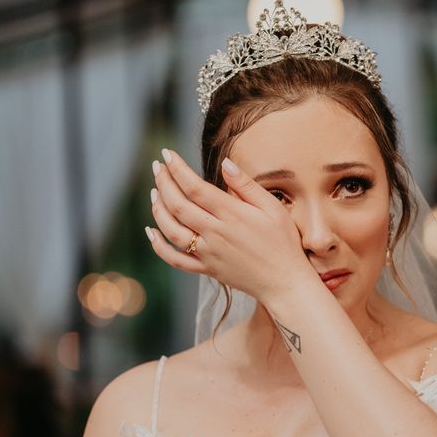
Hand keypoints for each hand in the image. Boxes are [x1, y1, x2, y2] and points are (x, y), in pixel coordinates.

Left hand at [146, 148, 316, 301]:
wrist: (285, 283)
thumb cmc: (284, 242)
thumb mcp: (272, 208)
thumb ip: (246, 186)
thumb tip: (225, 163)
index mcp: (232, 214)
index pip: (194, 187)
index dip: (177, 169)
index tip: (167, 154)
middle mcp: (215, 233)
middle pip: (178, 205)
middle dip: (163, 183)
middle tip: (157, 166)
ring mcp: (208, 253)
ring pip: (171, 230)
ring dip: (158, 209)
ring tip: (154, 191)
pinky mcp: (207, 269)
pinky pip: (175, 260)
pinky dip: (159, 246)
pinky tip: (151, 231)